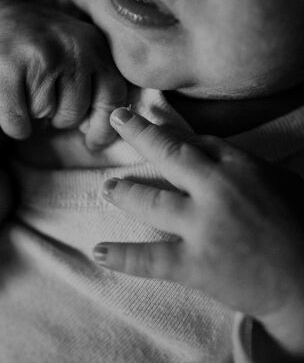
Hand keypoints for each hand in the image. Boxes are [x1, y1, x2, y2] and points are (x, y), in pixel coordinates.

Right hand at [0, 1, 127, 149]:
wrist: (0, 18)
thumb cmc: (46, 49)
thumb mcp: (81, 56)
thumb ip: (97, 87)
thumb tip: (96, 133)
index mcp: (96, 46)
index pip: (113, 95)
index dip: (103, 125)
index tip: (92, 141)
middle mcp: (73, 47)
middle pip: (75, 111)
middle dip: (60, 116)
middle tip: (48, 100)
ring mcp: (40, 54)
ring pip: (44, 114)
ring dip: (35, 114)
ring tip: (29, 91)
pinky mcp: (7, 66)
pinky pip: (17, 120)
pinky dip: (15, 125)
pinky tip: (14, 111)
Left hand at [93, 108, 303, 356]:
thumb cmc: (300, 224)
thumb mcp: (275, 179)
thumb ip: (237, 160)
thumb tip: (201, 144)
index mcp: (239, 167)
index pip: (196, 141)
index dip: (168, 131)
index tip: (149, 122)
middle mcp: (217, 190)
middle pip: (169, 154)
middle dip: (139, 134)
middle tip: (117, 120)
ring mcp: (203, 226)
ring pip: (151, 201)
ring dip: (125, 193)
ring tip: (108, 188)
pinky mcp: (197, 264)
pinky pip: (151, 259)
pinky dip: (123, 256)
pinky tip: (99, 251)